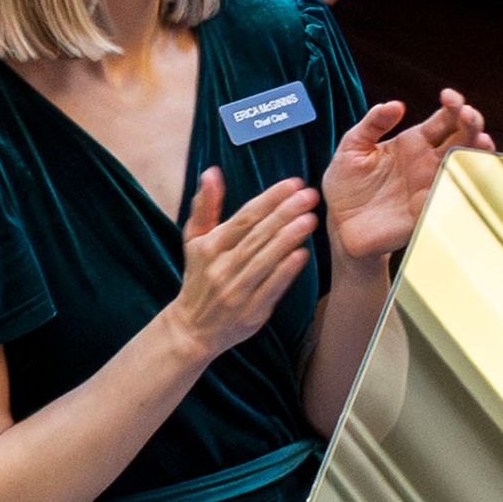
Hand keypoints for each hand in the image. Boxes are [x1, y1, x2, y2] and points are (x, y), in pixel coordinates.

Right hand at [162, 167, 317, 362]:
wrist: (191, 329)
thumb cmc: (199, 276)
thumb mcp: (196, 241)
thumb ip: (206, 206)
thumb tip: (211, 172)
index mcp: (210, 247)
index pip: (244, 218)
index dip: (269, 199)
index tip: (294, 183)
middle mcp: (221, 267)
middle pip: (256, 236)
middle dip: (284, 213)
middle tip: (309, 196)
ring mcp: (235, 290)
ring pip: (264, 260)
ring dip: (288, 238)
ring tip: (311, 218)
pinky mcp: (250, 312)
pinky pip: (270, 288)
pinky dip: (286, 271)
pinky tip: (302, 254)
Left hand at [319, 89, 492, 266]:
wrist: (338, 225)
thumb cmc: (346, 185)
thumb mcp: (351, 147)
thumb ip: (372, 124)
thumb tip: (395, 104)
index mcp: (414, 142)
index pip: (445, 119)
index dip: (453, 105)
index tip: (448, 96)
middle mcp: (429, 162)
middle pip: (463, 138)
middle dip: (472, 123)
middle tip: (468, 114)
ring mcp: (431, 186)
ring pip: (465, 165)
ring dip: (478, 152)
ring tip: (482, 139)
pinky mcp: (427, 211)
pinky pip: (452, 198)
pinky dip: (464, 186)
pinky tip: (468, 173)